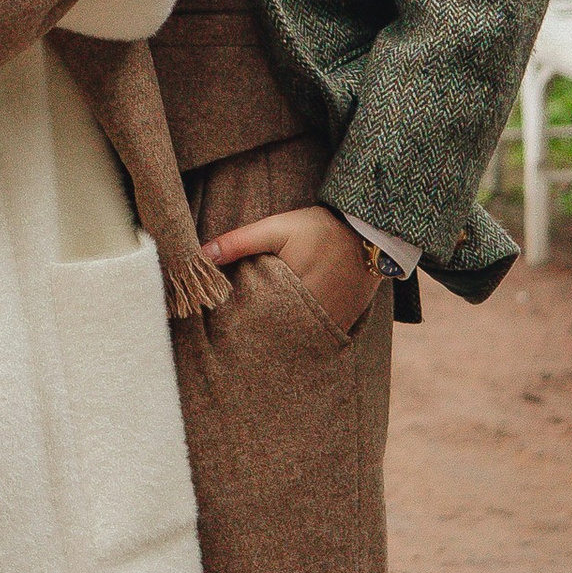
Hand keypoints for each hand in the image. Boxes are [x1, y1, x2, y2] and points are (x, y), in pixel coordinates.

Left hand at [199, 202, 380, 329]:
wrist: (369, 232)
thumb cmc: (320, 228)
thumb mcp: (277, 228)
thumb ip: (240, 242)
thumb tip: (201, 255)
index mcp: (292, 294)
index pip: (257, 322)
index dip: (238, 329)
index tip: (221, 331)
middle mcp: (313, 316)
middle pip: (277, 338)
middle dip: (257, 339)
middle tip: (234, 344)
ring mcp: (331, 323)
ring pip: (298, 342)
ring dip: (280, 341)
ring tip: (258, 343)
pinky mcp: (344, 324)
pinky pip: (318, 340)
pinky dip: (302, 338)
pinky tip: (288, 335)